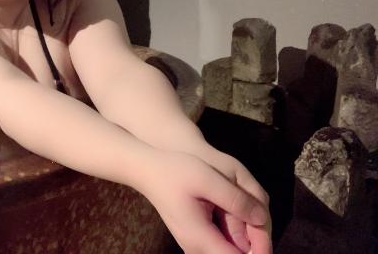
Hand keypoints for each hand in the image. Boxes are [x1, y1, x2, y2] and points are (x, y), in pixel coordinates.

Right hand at [137, 150, 271, 253]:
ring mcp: (194, 246)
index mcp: (201, 238)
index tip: (265, 233)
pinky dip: (234, 234)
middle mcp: (197, 249)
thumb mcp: (209, 179)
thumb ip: (236, 200)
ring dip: (244, 238)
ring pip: (228, 251)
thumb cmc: (175, 171)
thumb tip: (262, 220)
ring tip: (246, 210)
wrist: (149, 170)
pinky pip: (221, 245)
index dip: (260, 251)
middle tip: (255, 213)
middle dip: (253, 243)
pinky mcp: (194, 239)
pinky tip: (236, 212)